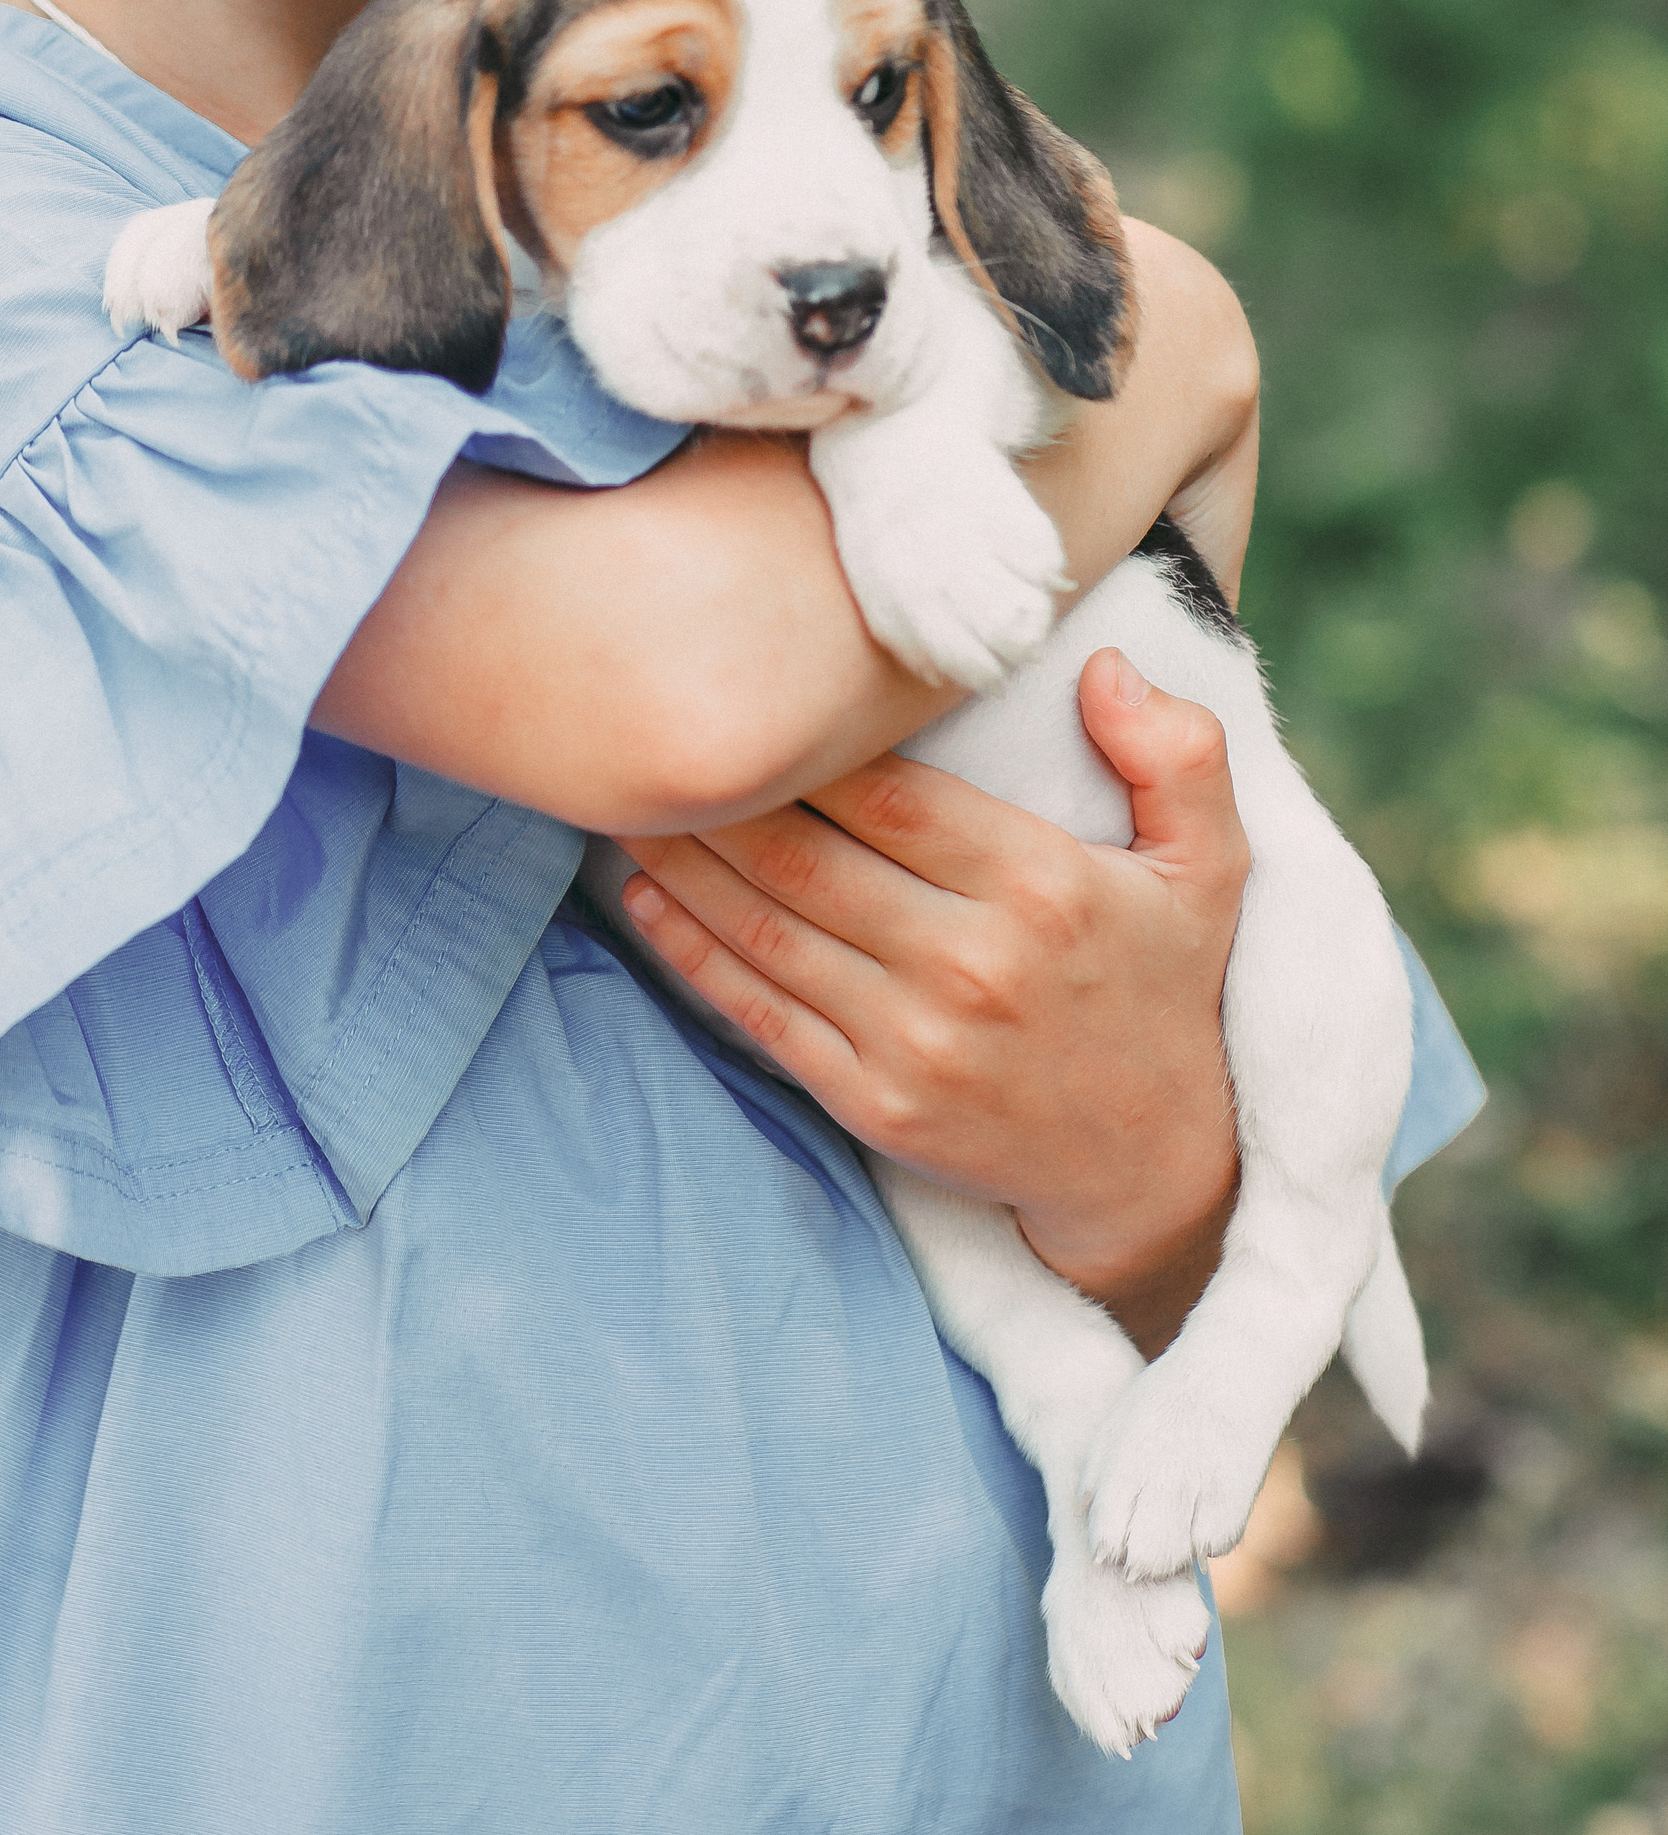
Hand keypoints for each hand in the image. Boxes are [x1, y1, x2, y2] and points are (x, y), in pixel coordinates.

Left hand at [617, 648, 1246, 1348]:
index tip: (744, 694)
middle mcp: (969, 962)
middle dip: (717, 793)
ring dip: (682, 863)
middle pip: (804, 855)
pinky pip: (761, 1012)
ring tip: (624, 801)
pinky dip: (692, 954)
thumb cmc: (1164, 990)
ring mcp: (915, 1040)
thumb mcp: (1210, 866)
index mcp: (1039, 885)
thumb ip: (1177, 754)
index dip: (803, 745)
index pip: (886, 792)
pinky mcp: (875, 1101)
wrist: (1156, 1168)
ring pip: (767, 927)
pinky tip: (644, 901)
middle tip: (651, 734)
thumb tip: (1101, 666)